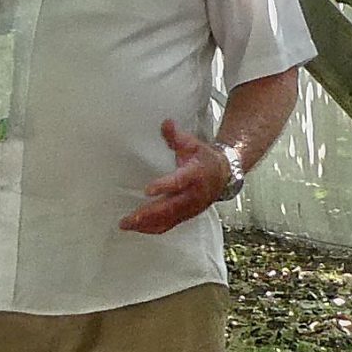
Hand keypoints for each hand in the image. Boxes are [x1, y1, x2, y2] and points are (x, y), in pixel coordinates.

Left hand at [119, 120, 233, 234]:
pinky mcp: (187, 215)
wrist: (224, 174)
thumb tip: (166, 123)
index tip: (147, 190)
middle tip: (129, 218)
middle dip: (149, 214)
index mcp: (194, 175)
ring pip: (168, 220)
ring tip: (127, 224)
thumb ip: (175, 136)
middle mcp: (193, 195)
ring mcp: (191, 208)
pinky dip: (154, 228)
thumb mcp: (191, 143)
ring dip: (147, 224)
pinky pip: (170, 225)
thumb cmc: (203, 158)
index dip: (164, 186)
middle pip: (170, 207)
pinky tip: (138, 228)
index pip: (178, 182)